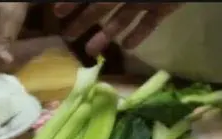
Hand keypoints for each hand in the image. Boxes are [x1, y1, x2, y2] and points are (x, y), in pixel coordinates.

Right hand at [54, 3, 181, 56]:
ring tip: (93, 51)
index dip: (73, 2)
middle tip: (68, 37)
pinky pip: (151, 22)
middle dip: (84, 21)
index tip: (56, 14)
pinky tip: (129, 46)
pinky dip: (140, 33)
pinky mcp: (165, 6)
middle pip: (102, 7)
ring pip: (122, 17)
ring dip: (107, 33)